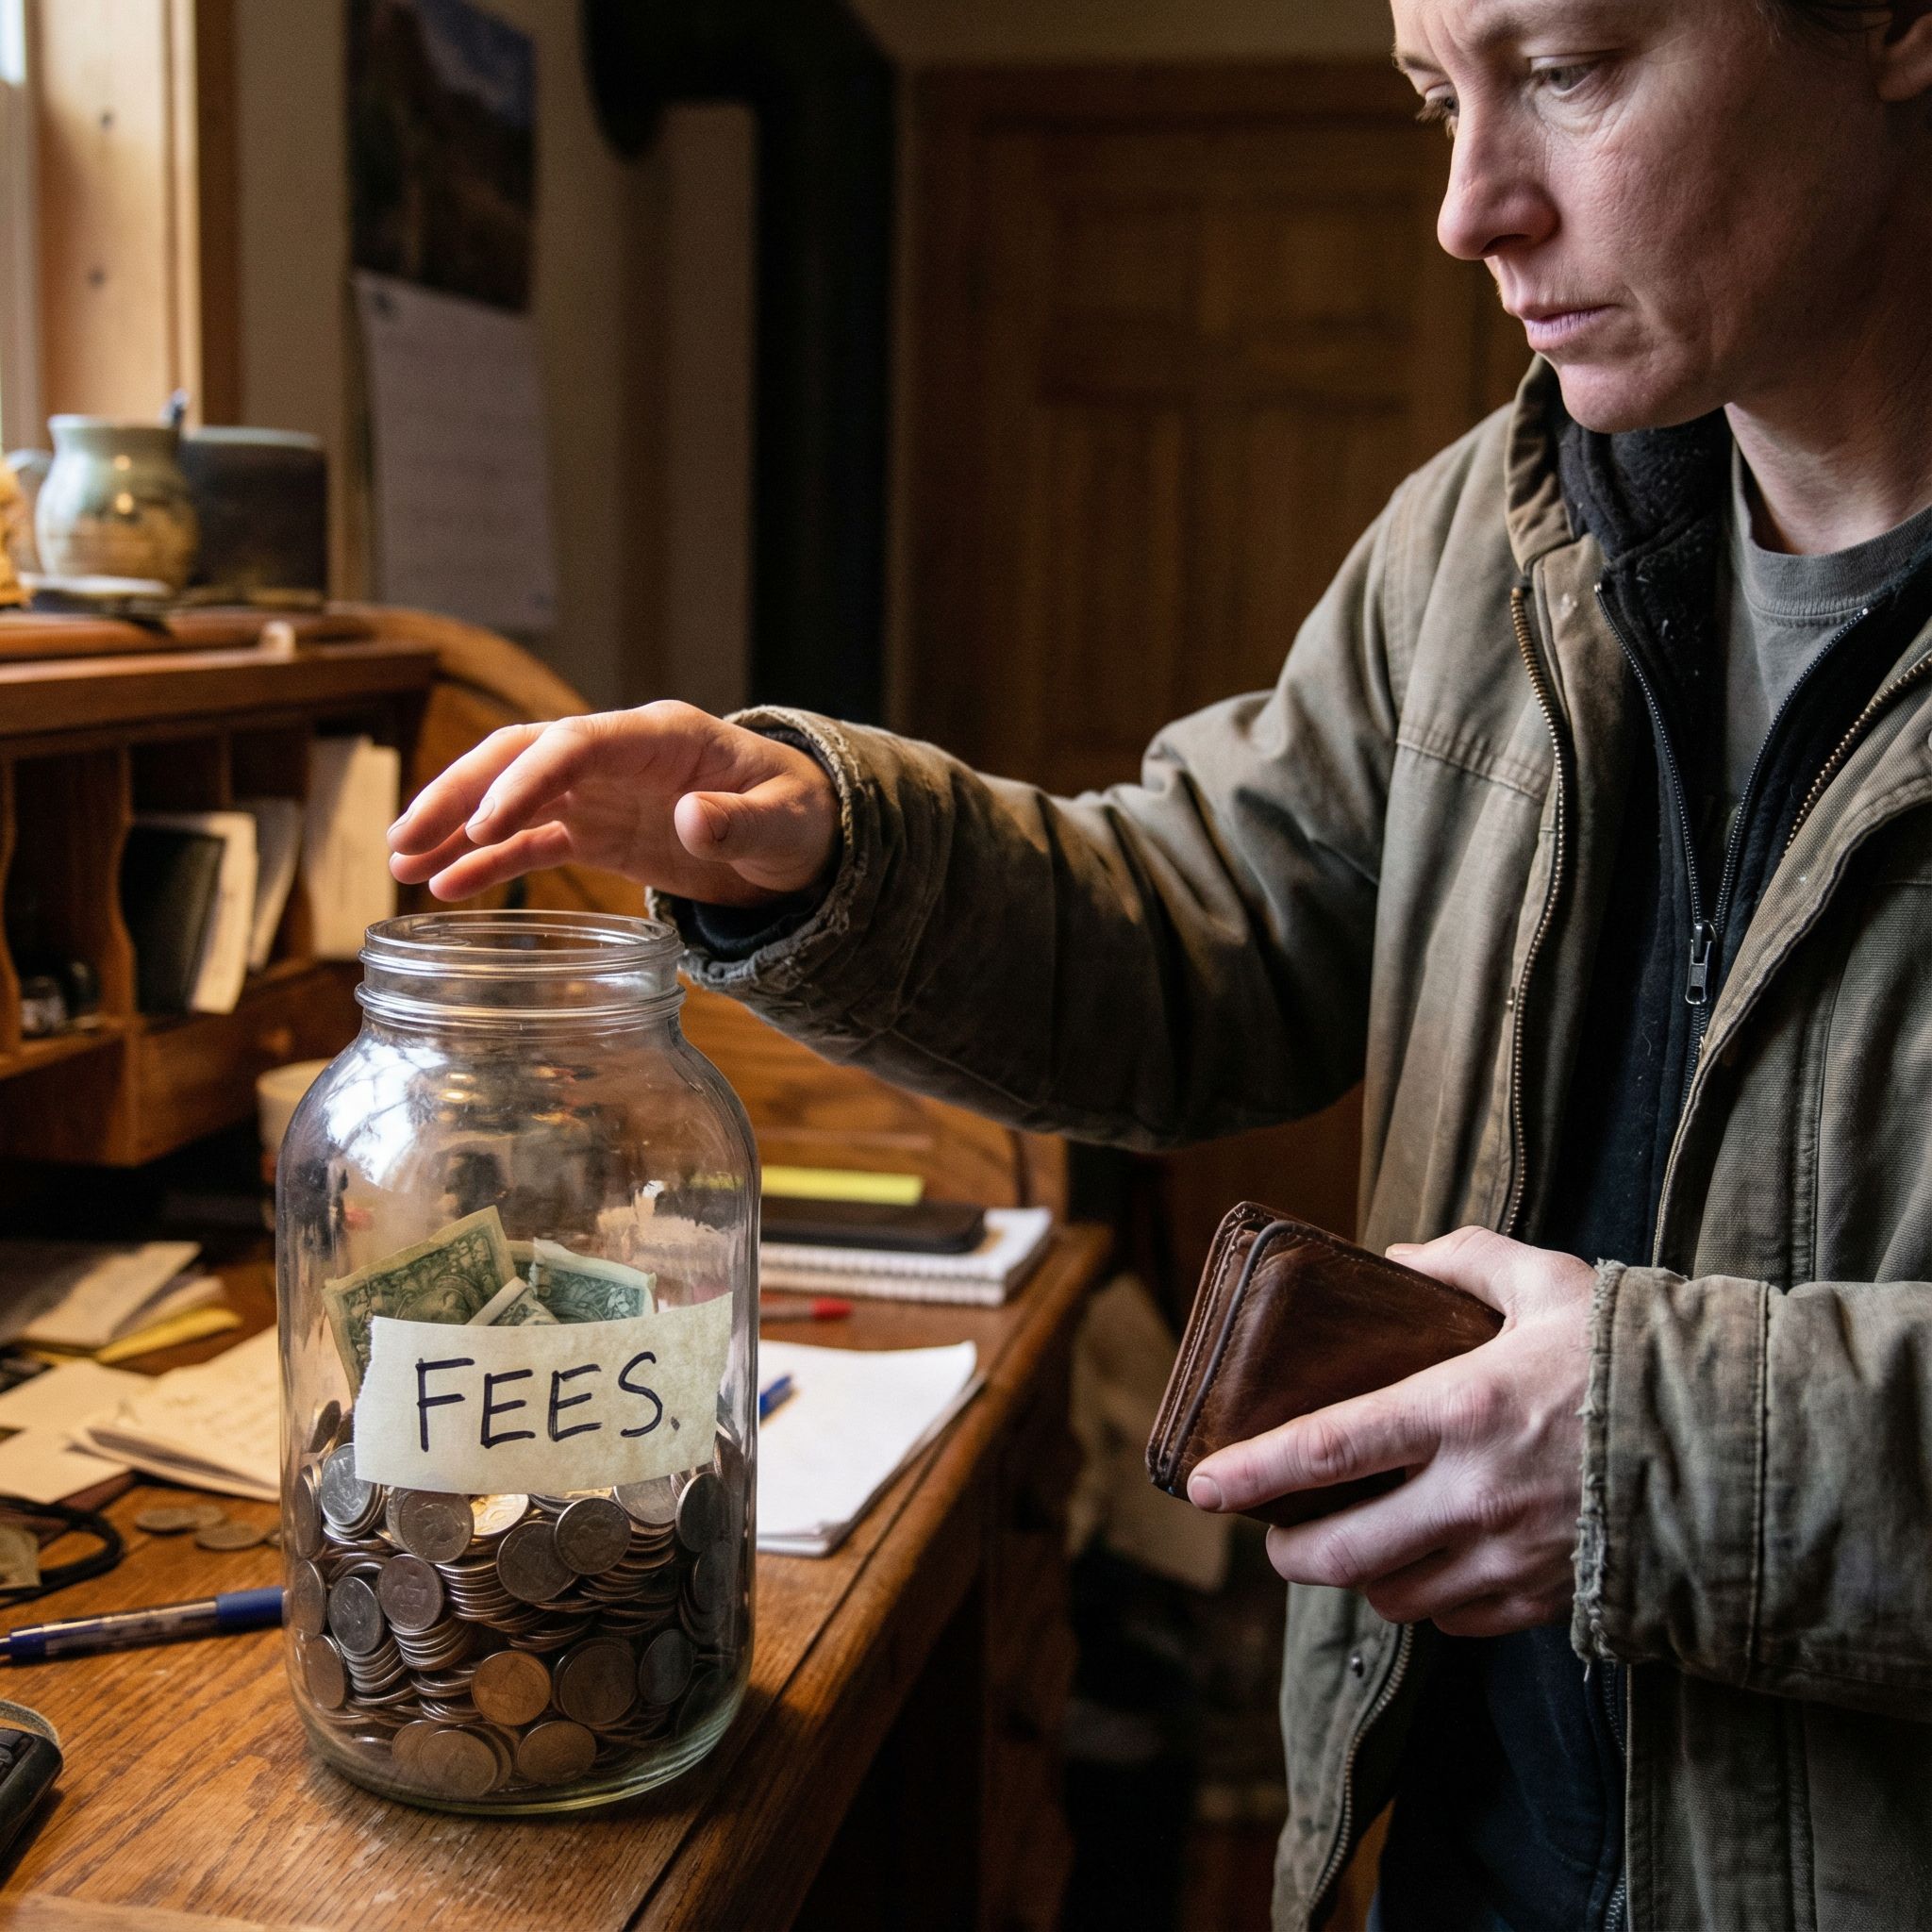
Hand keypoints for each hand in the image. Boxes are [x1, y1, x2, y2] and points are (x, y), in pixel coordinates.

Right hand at [387, 702, 838, 906]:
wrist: (803, 835)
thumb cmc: (798, 816)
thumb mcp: (786, 822)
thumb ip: (741, 821)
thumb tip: (695, 818)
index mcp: (661, 736)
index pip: (576, 743)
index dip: (527, 780)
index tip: (483, 826)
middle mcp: (619, 754)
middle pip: (521, 757)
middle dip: (459, 794)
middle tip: (404, 838)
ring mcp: (603, 792)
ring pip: (511, 797)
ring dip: (454, 827)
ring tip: (399, 863)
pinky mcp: (599, 831)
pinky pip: (533, 843)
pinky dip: (488, 864)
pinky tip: (445, 890)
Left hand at [1187, 1227, 1593, 1637]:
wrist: (1740, 1443)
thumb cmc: (1633, 1352)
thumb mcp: (1547, 1280)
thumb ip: (1462, 1259)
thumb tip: (1391, 1258)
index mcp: (1463, 1408)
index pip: (1329, 1449)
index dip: (1255, 1470)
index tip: (1202, 1486)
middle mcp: (1476, 1495)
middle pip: (1343, 1552)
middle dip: (1288, 1551)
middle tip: (1273, 1534)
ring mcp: (1512, 1559)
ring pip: (1394, 1596)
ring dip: (1359, 1576)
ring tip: (1354, 1540)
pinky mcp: (1546, 1600)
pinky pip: (1457, 1621)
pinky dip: (1428, 1598)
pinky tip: (1428, 1562)